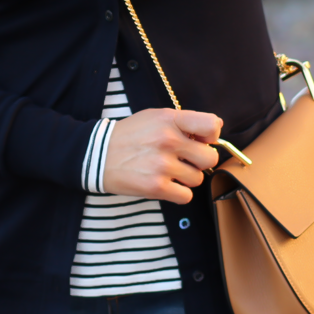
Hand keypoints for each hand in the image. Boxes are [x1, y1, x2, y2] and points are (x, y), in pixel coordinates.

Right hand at [101, 108, 222, 204]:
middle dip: (199, 161)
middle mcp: (168, 140)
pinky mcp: (156, 187)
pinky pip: (186, 196)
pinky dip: (178, 193)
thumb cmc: (130, 136)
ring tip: (167, 171)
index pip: (211, 125)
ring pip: (198, 178)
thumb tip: (217, 127)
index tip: (201, 141)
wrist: (97, 155)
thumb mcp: (155, 117)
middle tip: (184, 160)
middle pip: (210, 158)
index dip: (211, 137)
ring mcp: (162, 165)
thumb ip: (185, 121)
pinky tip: (165, 184)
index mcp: (169, 119)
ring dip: (186, 178)